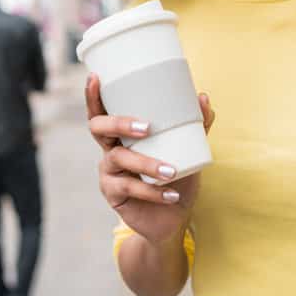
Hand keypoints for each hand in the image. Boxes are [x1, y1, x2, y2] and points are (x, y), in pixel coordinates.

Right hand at [85, 73, 215, 244]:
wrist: (173, 217)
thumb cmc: (175, 177)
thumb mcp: (187, 150)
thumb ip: (196, 126)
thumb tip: (202, 96)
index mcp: (122, 134)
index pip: (101, 111)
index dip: (93, 96)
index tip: (95, 78)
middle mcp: (110, 149)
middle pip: (98, 128)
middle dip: (120, 123)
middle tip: (148, 127)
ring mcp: (109, 172)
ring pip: (119, 159)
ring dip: (146, 164)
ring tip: (171, 170)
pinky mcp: (113, 194)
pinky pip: (129, 188)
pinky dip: (152, 191)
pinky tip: (171, 194)